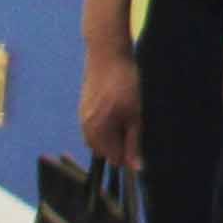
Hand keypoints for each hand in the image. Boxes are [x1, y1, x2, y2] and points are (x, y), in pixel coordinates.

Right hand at [76, 37, 141, 167]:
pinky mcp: (83, 109)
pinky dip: (106, 124)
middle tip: (133, 121)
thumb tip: (135, 168)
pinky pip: (95, 127)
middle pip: (105, 151)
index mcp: (99, 133)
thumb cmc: (124, 83)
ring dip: (114, 133)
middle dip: (120, 143)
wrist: (107, 54)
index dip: (129, 153)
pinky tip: (116, 107)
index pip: (114, 159)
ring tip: (125, 111)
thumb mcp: (135, 115)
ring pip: (100, 139)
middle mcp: (86, 129)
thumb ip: (134, 143)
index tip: (139, 139)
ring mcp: (82, 118)